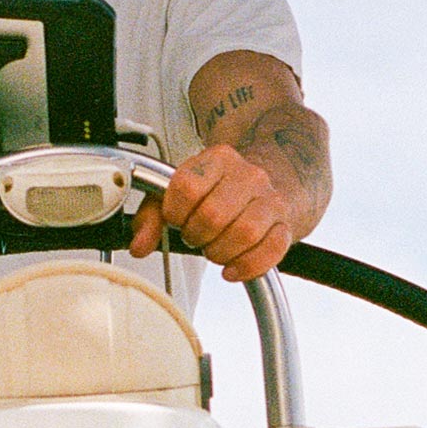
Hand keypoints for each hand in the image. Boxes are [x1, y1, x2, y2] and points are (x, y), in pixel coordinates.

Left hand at [131, 143, 295, 282]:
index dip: (175, 212)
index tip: (177, 219)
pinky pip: (270, 251)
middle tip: (196, 237)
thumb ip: (152, 215)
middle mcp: (248, 175)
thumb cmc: (223, 189)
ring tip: (215, 249)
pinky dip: (246, 266)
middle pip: (213, 215)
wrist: (277, 178)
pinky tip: (231, 268)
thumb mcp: (183, 191)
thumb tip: (139, 245)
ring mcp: (271, 200)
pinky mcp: (287, 225)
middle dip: (197, 236)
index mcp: (218, 158)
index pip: (186, 187)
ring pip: (243, 234)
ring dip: (220, 252)